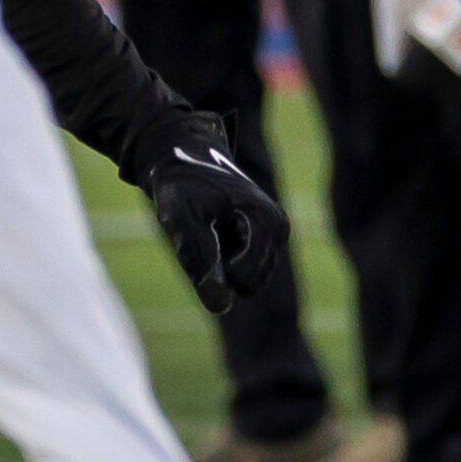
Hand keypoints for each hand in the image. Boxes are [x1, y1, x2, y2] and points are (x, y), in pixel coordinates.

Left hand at [132, 113, 287, 313]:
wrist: (182, 154)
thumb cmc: (181, 185)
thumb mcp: (181, 219)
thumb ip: (199, 261)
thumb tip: (221, 307)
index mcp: (269, 222)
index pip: (244, 280)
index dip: (211, 268)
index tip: (197, 229)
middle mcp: (279, 229)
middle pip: (248, 284)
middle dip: (220, 267)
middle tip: (201, 228)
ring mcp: (274, 234)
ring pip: (245, 280)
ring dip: (220, 262)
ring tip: (208, 227)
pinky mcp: (264, 237)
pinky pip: (242, 270)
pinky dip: (223, 257)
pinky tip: (214, 228)